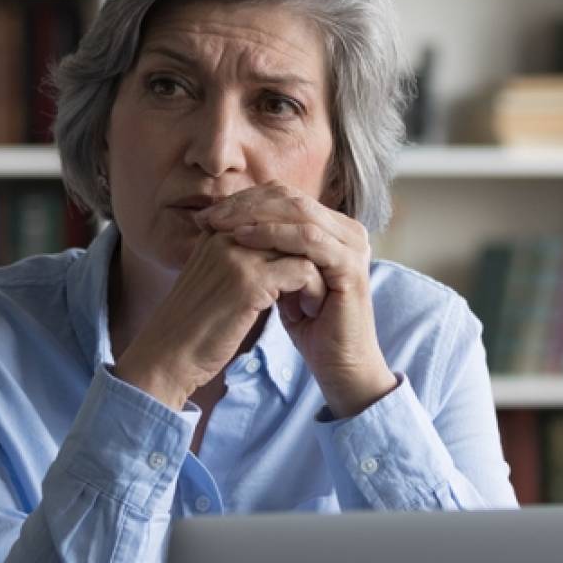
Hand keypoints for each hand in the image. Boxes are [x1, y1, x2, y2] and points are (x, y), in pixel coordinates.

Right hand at [113, 231, 325, 410]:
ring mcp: (237, 256)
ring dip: (316, 272)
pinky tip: (308, 312)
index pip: (270, 210)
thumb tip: (274, 256)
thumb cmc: (191, 326)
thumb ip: (237, 260)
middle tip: (317, 280)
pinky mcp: (250, 282)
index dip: (294, 236)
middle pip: (289, 222)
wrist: (166, 356)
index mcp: (216, 232)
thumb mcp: (213, 281)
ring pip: (302, 244)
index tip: (304, 266)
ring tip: (313, 299)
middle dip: (310, 250)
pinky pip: (303, 271)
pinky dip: (313, 290)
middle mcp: (226, 235)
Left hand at [195, 182, 397, 417]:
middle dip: (247, 204)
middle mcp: (348, 231)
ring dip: (255, 215)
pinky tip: (243, 239)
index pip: (287, 198)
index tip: (209, 212)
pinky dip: (273, 235)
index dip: (247, 200)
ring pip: (299, 213)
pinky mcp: (351, 265)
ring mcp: (353, 246)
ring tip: (221, 224)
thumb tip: (228, 223)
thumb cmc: (308, 324)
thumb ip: (268, 248)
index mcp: (334, 229)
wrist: (338, 363)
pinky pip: (308, 239)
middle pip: (292, 199)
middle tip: (211, 214)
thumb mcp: (282, 277)